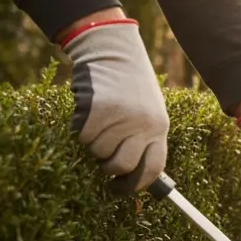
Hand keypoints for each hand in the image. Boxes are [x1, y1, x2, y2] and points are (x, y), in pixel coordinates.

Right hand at [60, 11, 169, 194]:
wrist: (113, 50)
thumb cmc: (130, 86)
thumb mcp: (148, 111)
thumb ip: (144, 139)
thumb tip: (133, 177)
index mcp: (160, 127)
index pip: (153, 168)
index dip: (136, 184)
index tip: (121, 190)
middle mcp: (143, 125)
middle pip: (121, 166)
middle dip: (108, 167)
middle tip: (102, 158)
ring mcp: (121, 118)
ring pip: (97, 152)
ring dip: (92, 144)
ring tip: (98, 123)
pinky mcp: (98, 110)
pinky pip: (82, 137)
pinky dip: (79, 131)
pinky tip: (87, 114)